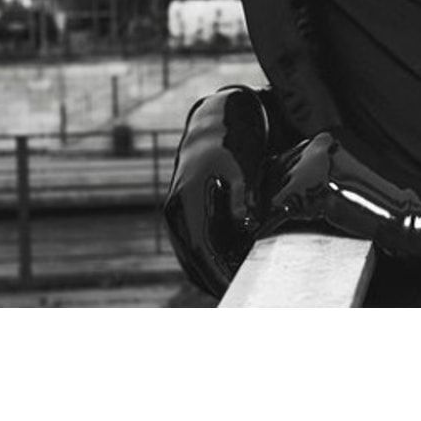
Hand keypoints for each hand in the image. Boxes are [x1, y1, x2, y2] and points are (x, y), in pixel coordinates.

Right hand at [163, 85, 274, 296]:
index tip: (237, 288)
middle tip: (244, 293)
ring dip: (211, 273)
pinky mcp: (184, 216)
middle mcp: (176, 212)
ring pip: (191, 257)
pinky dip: (209, 260)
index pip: (200, 251)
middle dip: (215, 280)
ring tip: (240, 283)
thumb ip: (241, 196)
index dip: (217, 273)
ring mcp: (177, 215)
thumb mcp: (240, 168)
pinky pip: (193, 247)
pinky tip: (232, 264)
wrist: (214, 127)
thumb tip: (244, 224)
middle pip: (192, 262)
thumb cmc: (231, 147)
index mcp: (186, 202)